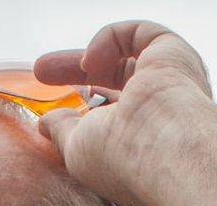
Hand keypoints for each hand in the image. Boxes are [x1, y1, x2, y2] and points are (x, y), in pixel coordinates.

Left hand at [27, 21, 216, 205]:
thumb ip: (62, 131)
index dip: (78, 100)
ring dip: (88, 55)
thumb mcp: (78, 148)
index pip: (111, 110)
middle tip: (41, 70)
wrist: (162, 148)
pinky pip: (138, 34)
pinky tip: (91, 63)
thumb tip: (45, 123)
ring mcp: (173, 81)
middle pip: (117, 79)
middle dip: (77, 71)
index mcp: (146, 136)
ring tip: (59, 68)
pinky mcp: (175, 54)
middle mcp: (164, 109)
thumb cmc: (124, 160)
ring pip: (128, 55)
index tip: (46, 95)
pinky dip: (109, 40)